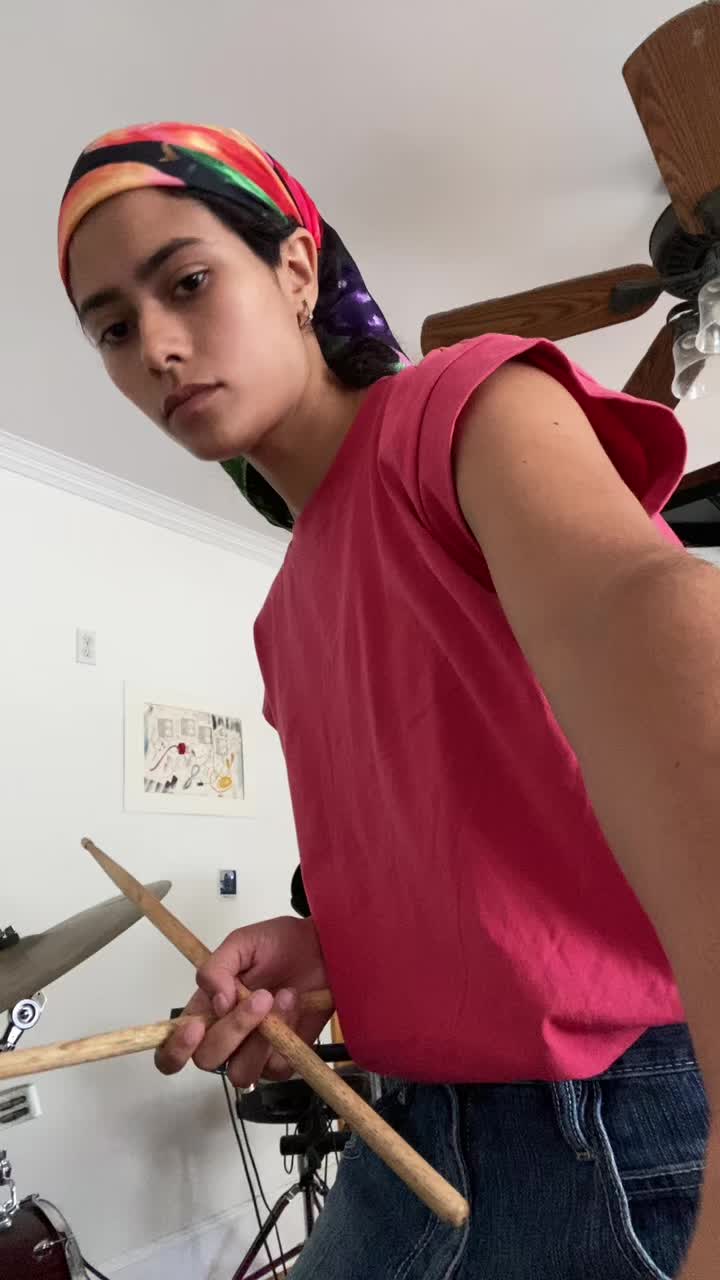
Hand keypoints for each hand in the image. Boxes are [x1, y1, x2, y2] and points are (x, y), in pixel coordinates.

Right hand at [155, 916, 330, 1087]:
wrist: (322, 947)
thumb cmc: (279, 944)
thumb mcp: (242, 943)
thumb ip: (218, 968)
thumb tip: (215, 1001)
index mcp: (205, 1010)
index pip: (172, 1048)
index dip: (175, 1049)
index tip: (196, 1028)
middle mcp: (225, 1036)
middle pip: (208, 1059)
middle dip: (233, 1030)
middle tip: (260, 996)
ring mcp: (254, 1052)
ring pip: (241, 1073)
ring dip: (262, 1038)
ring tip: (283, 995)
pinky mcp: (283, 1060)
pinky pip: (276, 1069)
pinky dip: (286, 1036)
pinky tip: (295, 1003)